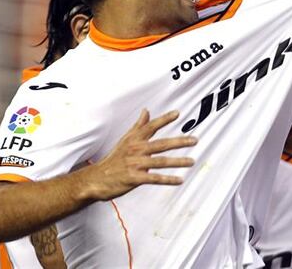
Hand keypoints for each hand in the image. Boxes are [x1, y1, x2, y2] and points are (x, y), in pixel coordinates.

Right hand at [82, 109, 196, 200]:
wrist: (96, 179)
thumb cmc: (114, 159)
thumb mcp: (125, 140)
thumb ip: (139, 126)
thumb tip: (146, 110)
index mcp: (134, 139)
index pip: (151, 126)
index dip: (164, 119)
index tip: (177, 113)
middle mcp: (136, 149)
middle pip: (161, 144)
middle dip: (179, 141)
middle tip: (195, 140)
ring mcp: (135, 164)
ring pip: (161, 161)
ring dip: (178, 162)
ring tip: (192, 161)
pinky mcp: (135, 178)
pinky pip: (155, 178)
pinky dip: (168, 180)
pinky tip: (180, 180)